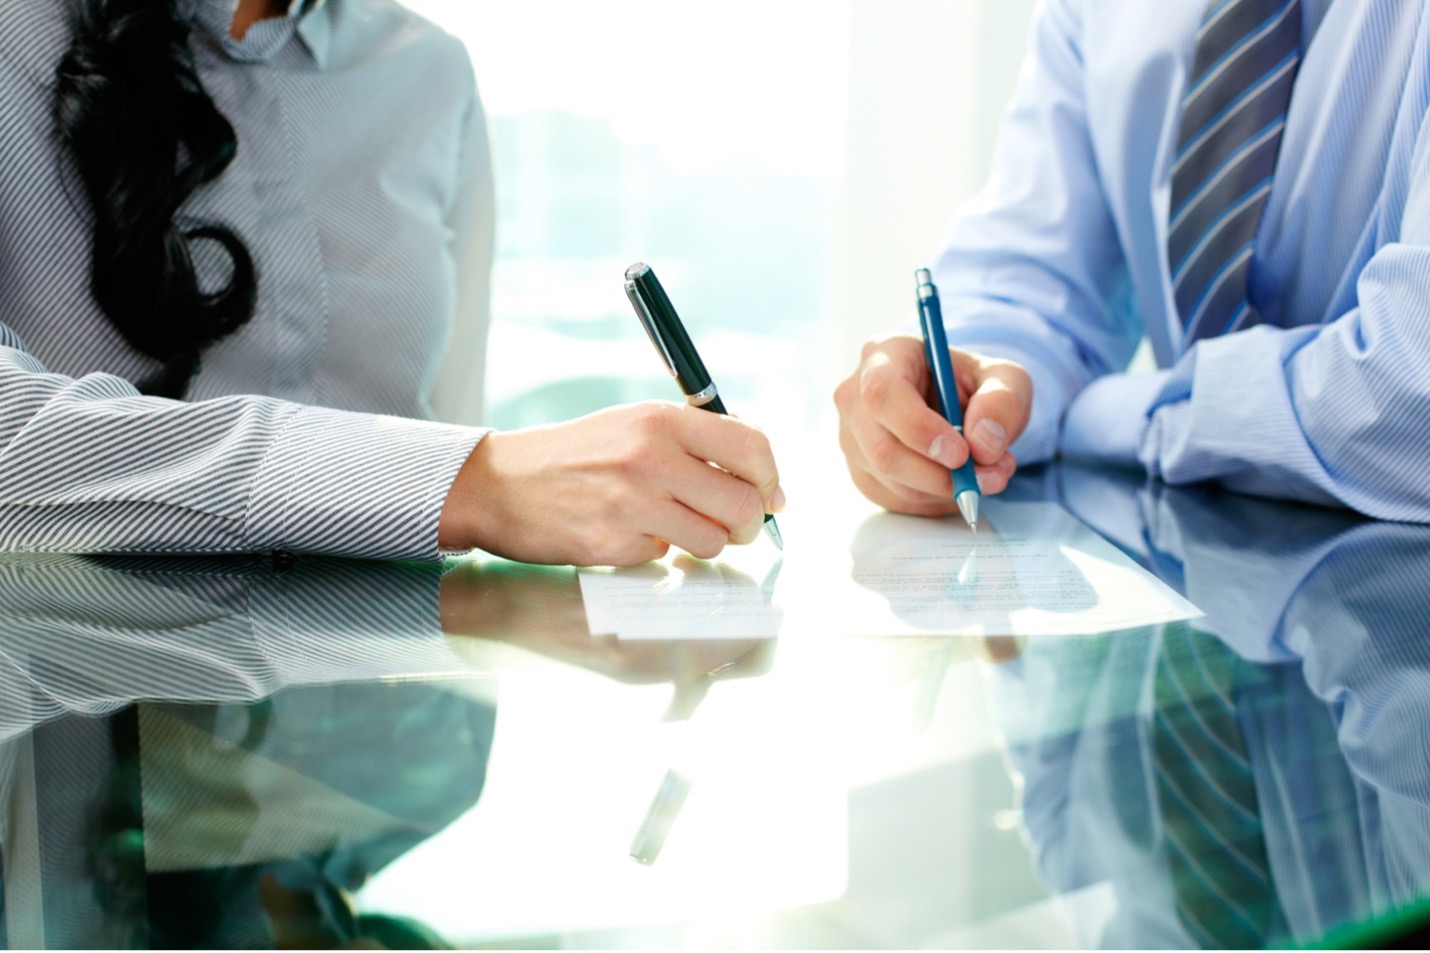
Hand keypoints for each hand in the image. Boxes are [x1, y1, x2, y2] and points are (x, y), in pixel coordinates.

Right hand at [438, 401, 783, 565]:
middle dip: (749, 523)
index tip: (769, 494)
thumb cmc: (578, 455)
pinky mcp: (613, 543)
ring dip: (704, 541)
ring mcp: (631, 503)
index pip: (751, 447)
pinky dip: (656, 551)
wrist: (501, 483)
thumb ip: (697, 443)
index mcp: (661, 420)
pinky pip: (665, 557)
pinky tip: (628, 532)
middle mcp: (650, 457)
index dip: (770, 477)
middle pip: (743, 503)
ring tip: (675, 526)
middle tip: (735, 525)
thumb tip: (764, 483)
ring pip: (713, 539)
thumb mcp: (635, 425)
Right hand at [834, 334, 1029, 515]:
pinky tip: (959, 481)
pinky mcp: (861, 470)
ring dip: (946, 489)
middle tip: (988, 477)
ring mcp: (852, 436)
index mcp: (885, 355)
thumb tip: (983, 443)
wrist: (961, 406)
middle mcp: (856, 395)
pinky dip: (936, 500)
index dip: (919, 429)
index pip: (883, 393)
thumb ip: (1003, 402)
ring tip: (987, 475)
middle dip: (939, 474)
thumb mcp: (1006, 379)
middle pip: (882, 448)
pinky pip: (895, 498)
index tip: (961, 453)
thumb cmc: (975, 385)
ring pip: (891, 479)